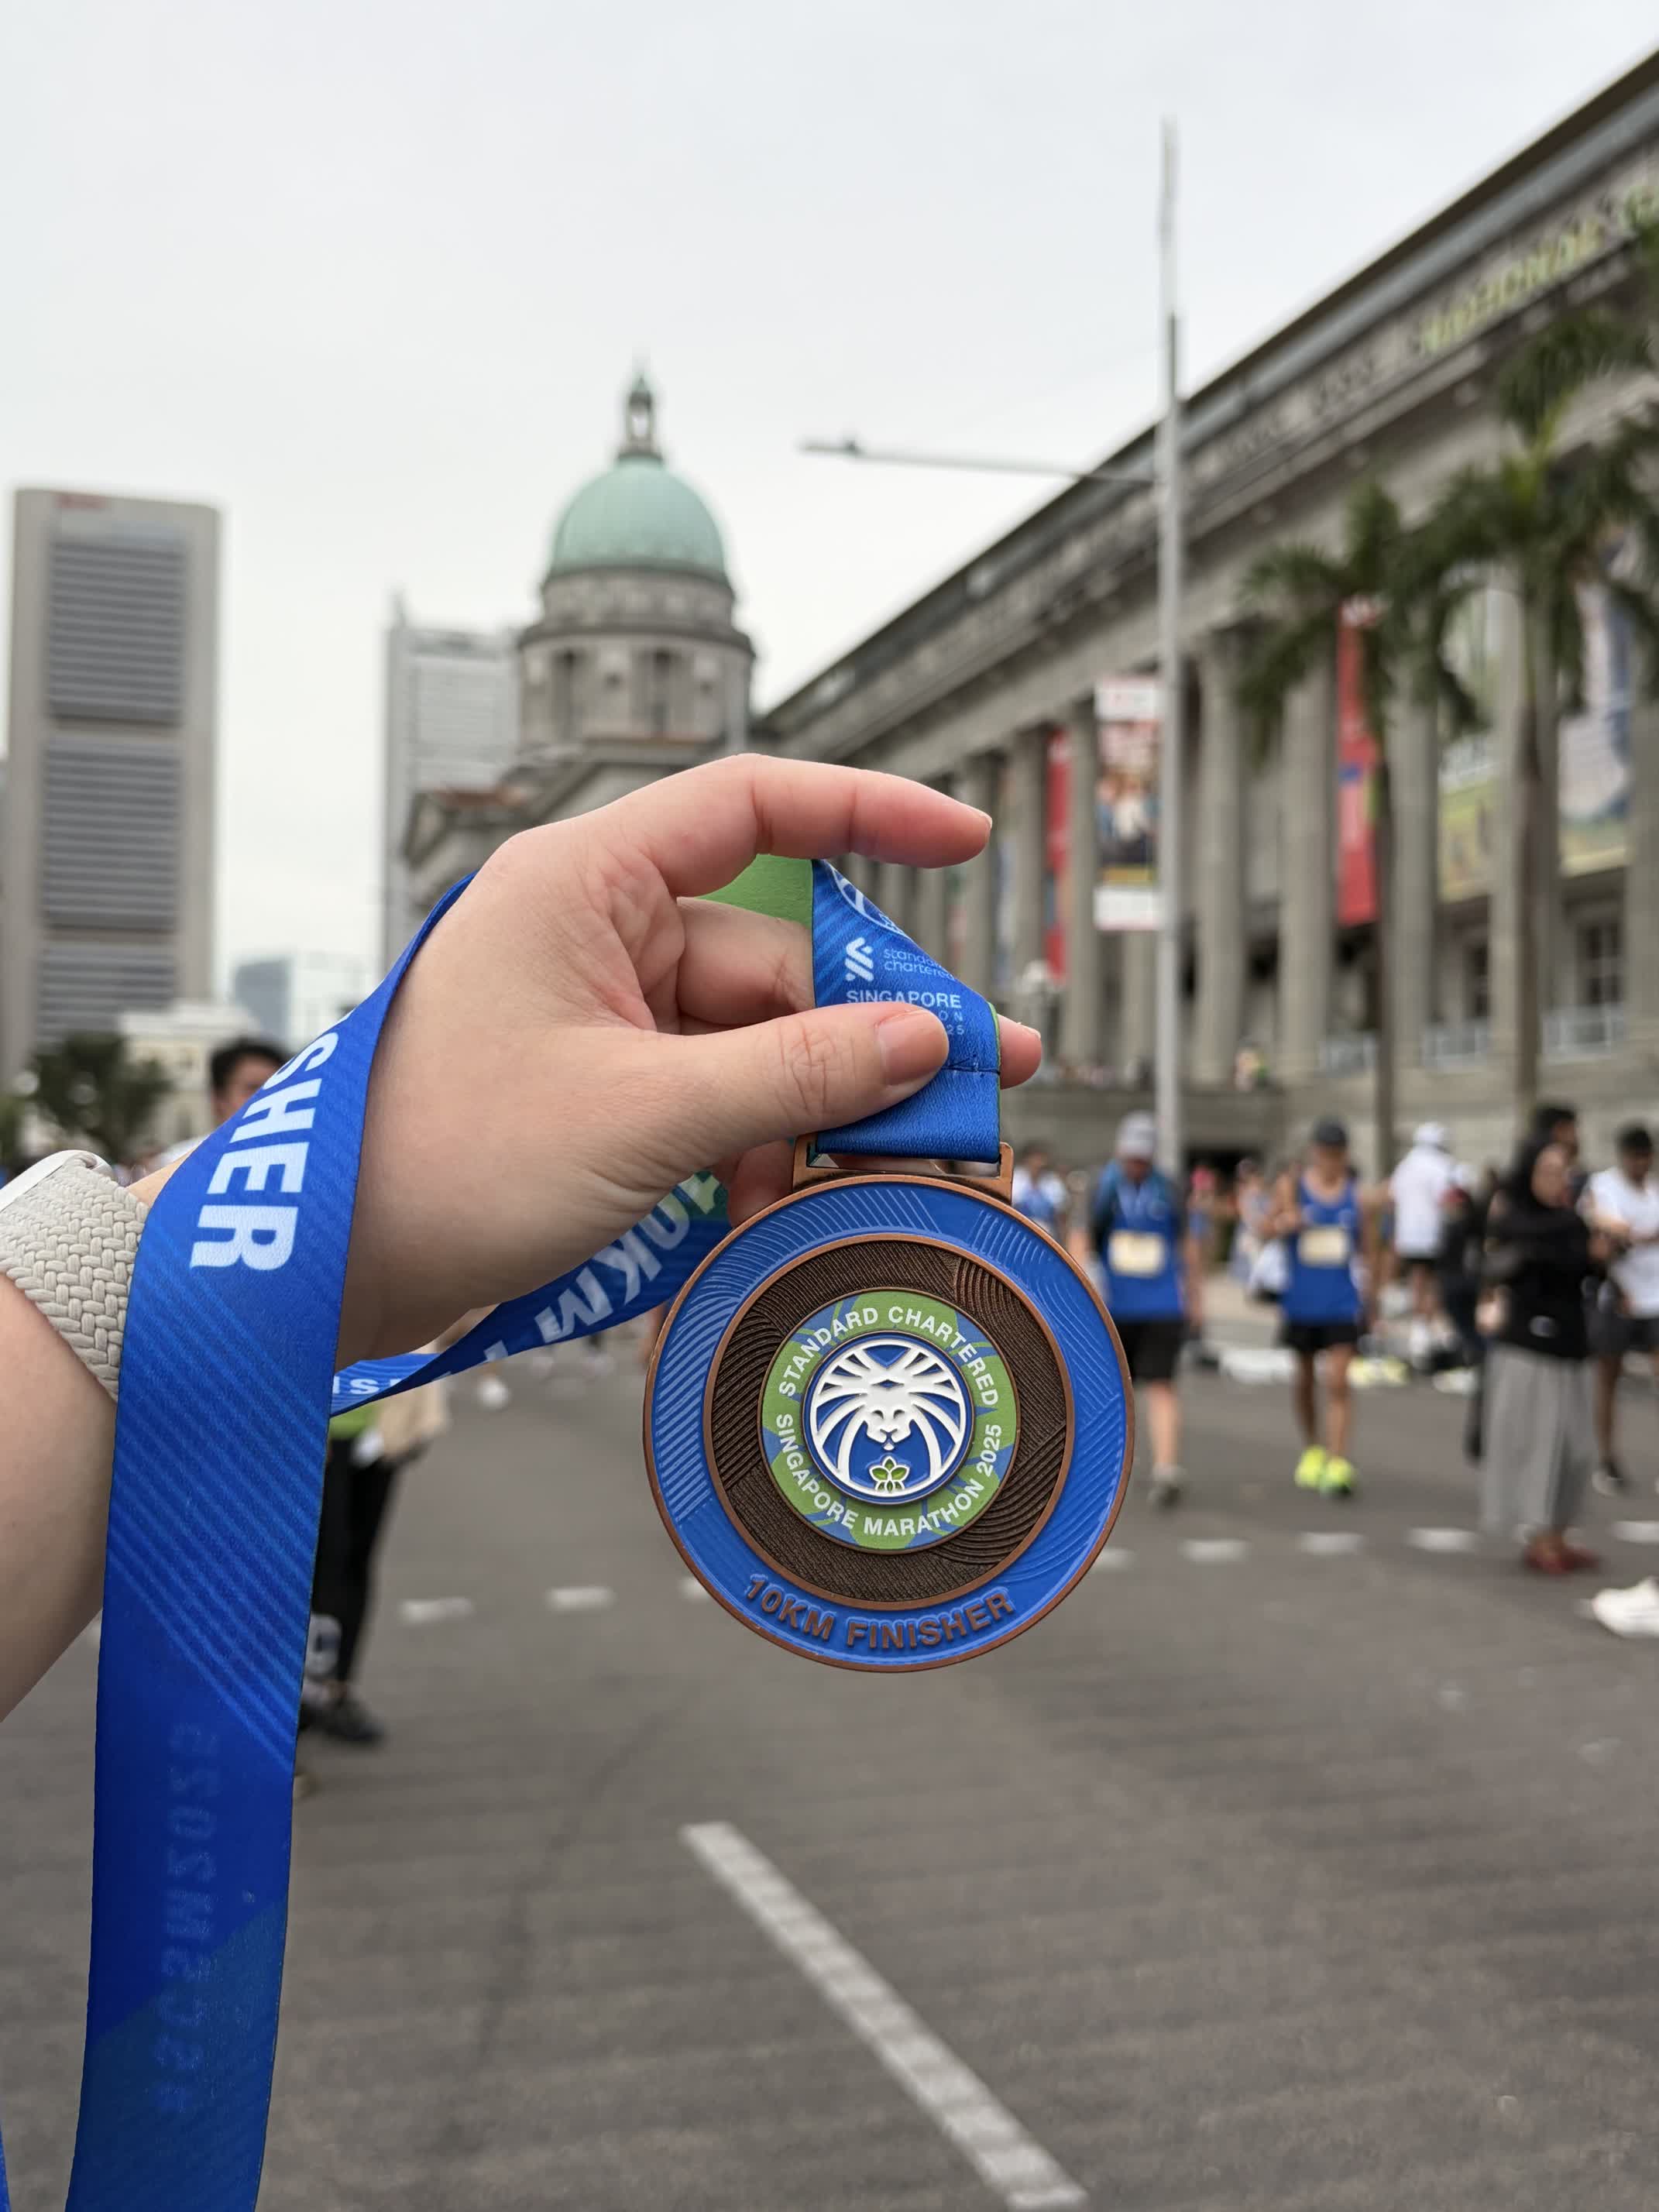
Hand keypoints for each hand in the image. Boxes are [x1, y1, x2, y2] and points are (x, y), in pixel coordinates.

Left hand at [339, 757, 1040, 1359]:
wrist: (334, 1270)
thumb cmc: (443, 1163)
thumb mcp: (643, 1115)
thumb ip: (794, 1072)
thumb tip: (924, 1039)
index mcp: (585, 884)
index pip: (750, 805)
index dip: (868, 812)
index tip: (963, 837)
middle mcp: (596, 932)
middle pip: (776, 959)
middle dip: (860, 1040)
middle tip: (964, 1100)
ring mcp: (600, 1012)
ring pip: (754, 1041)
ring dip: (802, 1116)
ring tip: (841, 1189)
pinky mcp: (601, 1084)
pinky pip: (713, 1093)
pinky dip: (750, 1146)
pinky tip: (764, 1208)